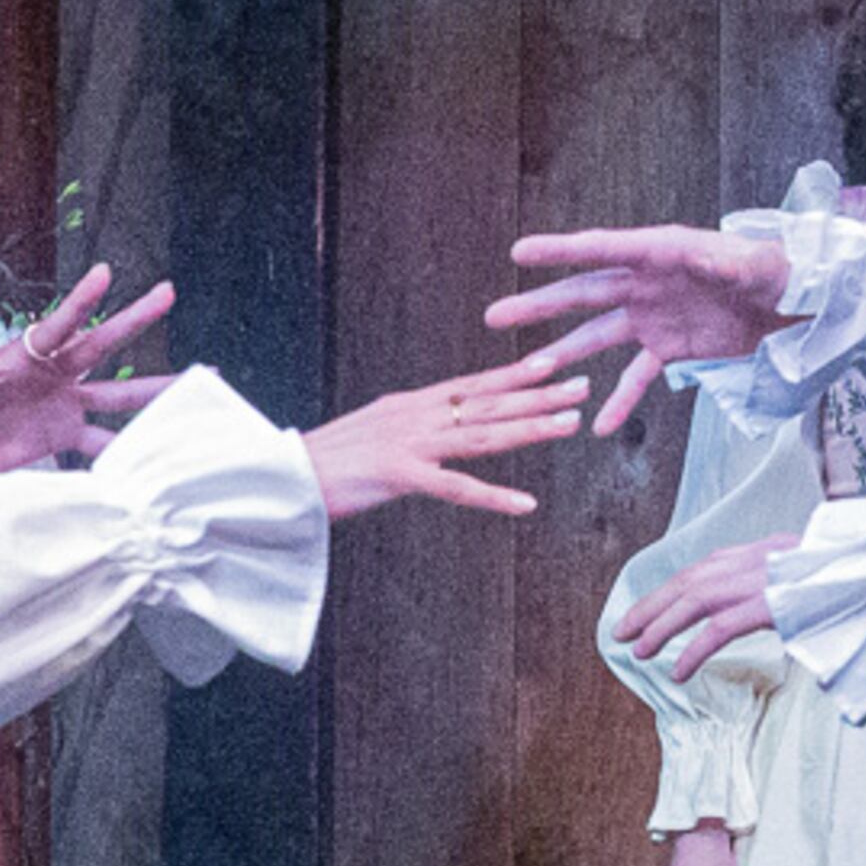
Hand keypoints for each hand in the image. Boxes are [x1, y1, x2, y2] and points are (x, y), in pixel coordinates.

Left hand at [0, 263, 180, 472]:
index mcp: (20, 359)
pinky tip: (158, 454)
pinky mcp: (64, 435)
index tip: (105, 273)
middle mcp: (50, 375)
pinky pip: (104, 440)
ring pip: (117, 394)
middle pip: (99, 344)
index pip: (55, 325)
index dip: (79, 301)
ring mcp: (62, 404)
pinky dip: (128, 449)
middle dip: (134, 319)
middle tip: (168, 291)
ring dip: (154, 390)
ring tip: (198, 381)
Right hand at [302, 359, 590, 519]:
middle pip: (488, 404)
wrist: (282, 477)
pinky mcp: (397, 476)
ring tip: (570, 424)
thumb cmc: (324, 462)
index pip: (472, 385)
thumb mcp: (372, 432)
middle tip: (582, 385)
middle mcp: (415, 416)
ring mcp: (408, 444)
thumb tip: (434, 424)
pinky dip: (493, 496)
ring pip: (482, 435)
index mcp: (410, 405)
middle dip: (538, 394)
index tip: (551, 362)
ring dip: (530, 429)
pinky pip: (454, 488)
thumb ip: (406, 427)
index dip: (514, 374)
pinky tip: (526, 503)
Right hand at [484, 226, 793, 435]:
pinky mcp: (671, 348)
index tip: (519, 252)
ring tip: (528, 371)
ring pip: (598, 336)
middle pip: (584, 293)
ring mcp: (654, 317)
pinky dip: (618, 400)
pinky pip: (636, 377)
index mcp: (658, 253)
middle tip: (497, 316)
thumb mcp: (747, 263)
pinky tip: (595, 425)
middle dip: (540, 305)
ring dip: (564, 352)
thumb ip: (721, 262)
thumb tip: (702, 255)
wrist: (794, 298)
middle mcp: (646, 282)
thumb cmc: (772, 268)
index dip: (560, 250)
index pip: (601, 249)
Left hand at [613, 534, 795, 681]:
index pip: (701, 570)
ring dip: (661, 626)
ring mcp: (763, 581)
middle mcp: (754, 560)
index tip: (645, 611)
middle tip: (623, 631)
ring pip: (696, 600)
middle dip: (650, 607)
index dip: (668, 591)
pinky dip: (694, 650)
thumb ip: (771, 583)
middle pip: (689, 581)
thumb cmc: (840, 584)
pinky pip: (720, 628)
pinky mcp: (772, 606)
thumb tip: (750, 604)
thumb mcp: (802, 574)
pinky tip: (678, 671)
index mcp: (759, 552)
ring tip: (640, 651)